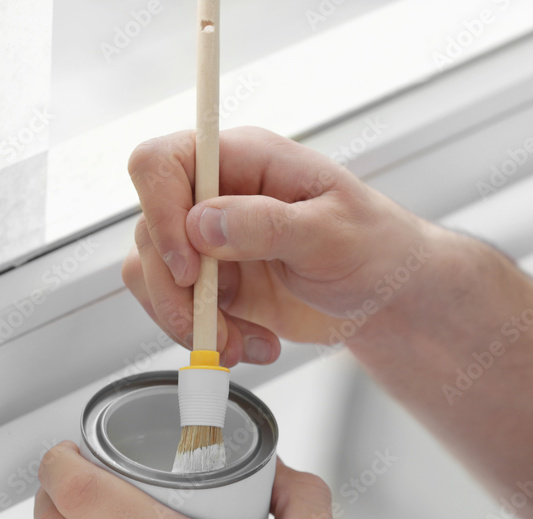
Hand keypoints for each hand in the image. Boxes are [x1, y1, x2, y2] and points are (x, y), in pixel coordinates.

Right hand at [122, 126, 430, 366]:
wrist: (383, 297)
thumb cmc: (373, 245)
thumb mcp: (332, 232)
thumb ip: (267, 224)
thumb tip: (203, 225)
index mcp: (243, 159)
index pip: (163, 162)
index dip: (160, 211)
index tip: (189, 268)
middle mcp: (215, 194)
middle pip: (149, 230)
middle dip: (176, 293)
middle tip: (214, 332)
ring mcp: (207, 240)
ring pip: (152, 276)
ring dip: (190, 322)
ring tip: (241, 345)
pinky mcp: (210, 282)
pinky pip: (176, 308)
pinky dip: (206, 337)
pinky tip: (248, 344)